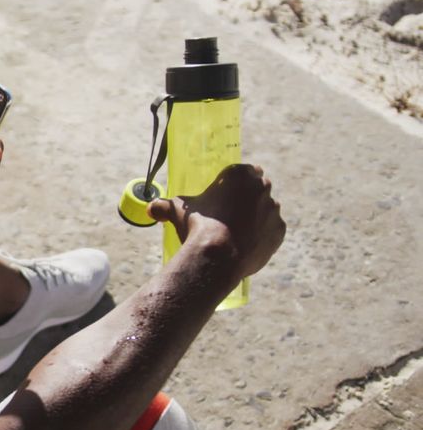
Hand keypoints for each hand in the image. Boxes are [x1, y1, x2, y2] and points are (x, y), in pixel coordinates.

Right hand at [148, 164, 285, 279]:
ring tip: (235, 233)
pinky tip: (244, 245)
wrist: (218, 258)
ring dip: (256, 217)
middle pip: (257, 189)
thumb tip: (150, 209)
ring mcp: (273, 210)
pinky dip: (262, 236)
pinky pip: (271, 231)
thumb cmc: (198, 227)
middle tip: (229, 214)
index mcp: (240, 175)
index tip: (225, 194)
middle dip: (247, 199)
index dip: (234, 183)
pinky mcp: (279, 231)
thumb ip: (164, 206)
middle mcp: (262, 188)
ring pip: (266, 210)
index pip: (244, 171)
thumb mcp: (176, 211)